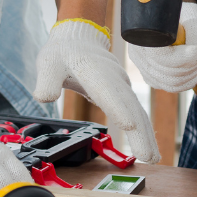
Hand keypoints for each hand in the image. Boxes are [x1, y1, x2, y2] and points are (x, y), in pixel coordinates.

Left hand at [33, 18, 160, 163]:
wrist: (77, 38)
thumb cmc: (62, 53)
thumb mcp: (48, 63)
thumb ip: (46, 80)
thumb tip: (43, 96)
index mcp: (94, 72)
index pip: (108, 91)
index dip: (119, 108)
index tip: (129, 125)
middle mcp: (113, 79)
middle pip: (130, 107)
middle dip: (141, 132)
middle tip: (149, 157)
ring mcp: (121, 85)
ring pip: (137, 111)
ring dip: (146, 134)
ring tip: (153, 158)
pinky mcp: (123, 92)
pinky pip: (136, 111)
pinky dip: (143, 129)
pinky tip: (147, 145)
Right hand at [126, 2, 196, 92]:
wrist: (171, 17)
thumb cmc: (181, 14)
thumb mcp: (191, 16)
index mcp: (141, 34)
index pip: (160, 57)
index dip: (183, 58)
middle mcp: (138, 54)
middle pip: (167, 73)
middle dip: (192, 66)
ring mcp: (143, 68)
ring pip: (171, 83)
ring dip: (193, 75)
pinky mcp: (152, 77)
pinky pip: (172, 86)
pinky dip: (189, 81)